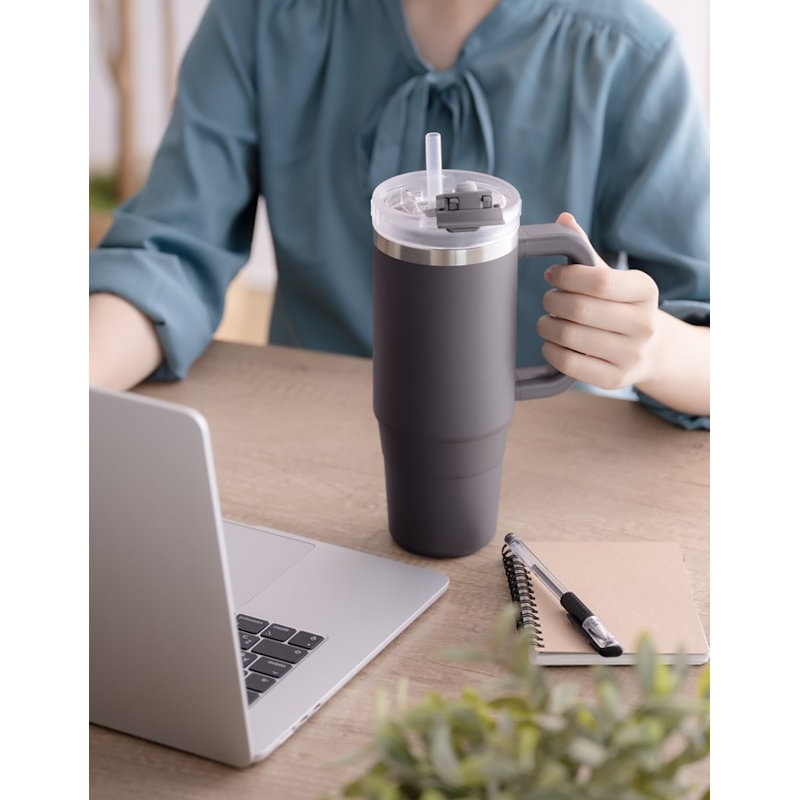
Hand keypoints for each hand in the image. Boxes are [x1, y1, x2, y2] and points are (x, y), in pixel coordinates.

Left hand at [536, 212, 660, 391]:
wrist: (652, 351)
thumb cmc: (621, 307)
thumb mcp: (612, 278)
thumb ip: (585, 251)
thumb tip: (562, 220)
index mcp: (644, 290)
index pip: (599, 281)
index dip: (567, 277)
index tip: (553, 275)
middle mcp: (643, 324)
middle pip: (580, 309)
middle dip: (553, 301)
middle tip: (549, 300)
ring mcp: (631, 355)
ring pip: (571, 336)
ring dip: (547, 326)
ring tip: (548, 321)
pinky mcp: (615, 379)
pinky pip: (569, 363)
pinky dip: (551, 350)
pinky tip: (552, 342)